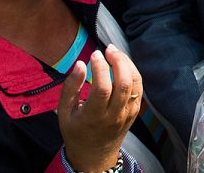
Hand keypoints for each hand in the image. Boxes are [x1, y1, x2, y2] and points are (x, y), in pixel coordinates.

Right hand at [58, 44, 141, 172]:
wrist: (94, 153)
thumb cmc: (76, 130)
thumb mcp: (64, 112)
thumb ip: (70, 87)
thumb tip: (80, 64)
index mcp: (94, 117)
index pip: (102, 88)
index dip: (100, 68)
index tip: (94, 54)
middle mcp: (114, 115)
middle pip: (124, 84)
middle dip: (118, 61)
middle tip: (108, 49)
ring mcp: (127, 113)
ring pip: (135, 84)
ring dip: (127, 64)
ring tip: (115, 53)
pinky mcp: (135, 111)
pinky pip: (139, 88)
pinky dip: (133, 72)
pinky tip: (123, 64)